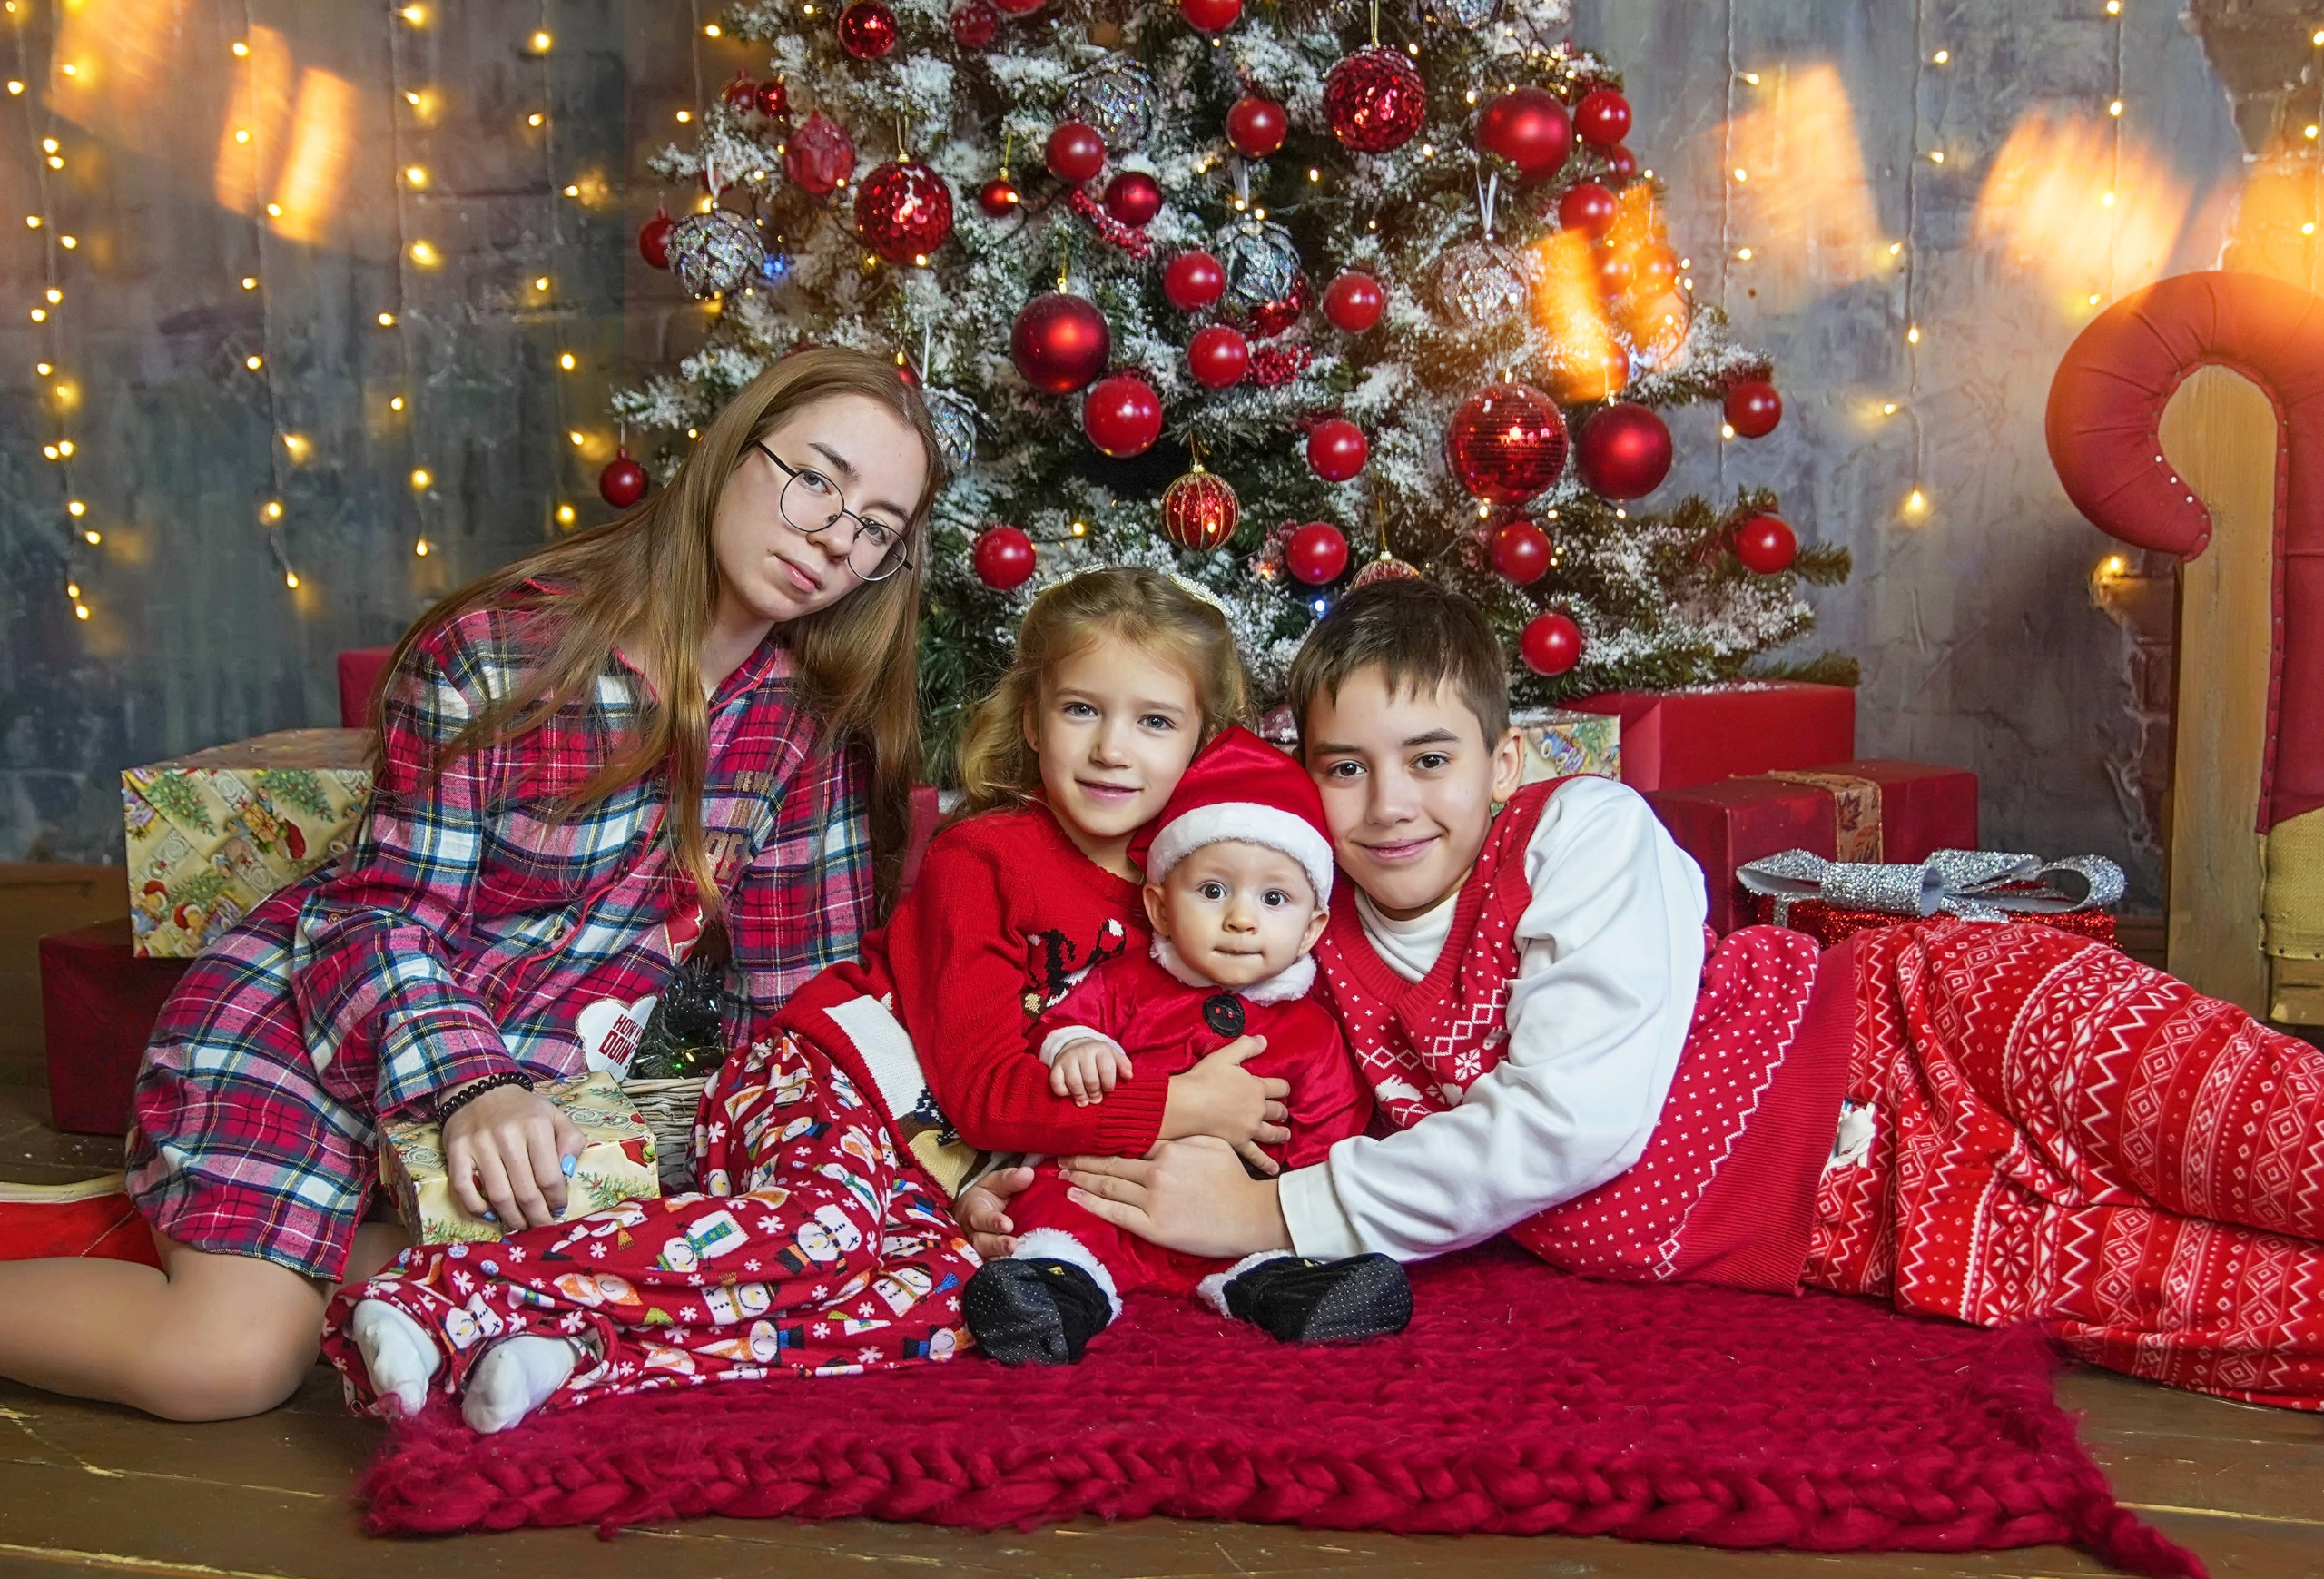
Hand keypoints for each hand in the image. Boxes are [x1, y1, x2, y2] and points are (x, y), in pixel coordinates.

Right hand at [441, 1083, 584, 1229]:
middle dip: (537, 1217)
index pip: (549, 1177)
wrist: (481, 1090)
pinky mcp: (456, 1151)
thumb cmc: (524, 1110)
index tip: (559, 1209)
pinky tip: (492, 1214)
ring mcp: (479, 1144)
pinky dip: (478, 1208)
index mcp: (536, 1126)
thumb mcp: (556, 1117)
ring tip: (522, 1226)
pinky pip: (464, 1189)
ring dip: (512, 1218)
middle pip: (525, 1191)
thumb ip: (571, 1142)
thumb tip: (567, 1173)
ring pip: (498, 1195)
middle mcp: (507, 1135)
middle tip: (543, 1227)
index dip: (556, 1200)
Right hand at [953, 1164, 1033, 1259]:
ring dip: (1002, 1257)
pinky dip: (1006, 1267)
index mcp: (973, 1211)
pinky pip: (994, 1267)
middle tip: (1013, 1245)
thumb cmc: (986, 1197)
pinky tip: (1021, 1265)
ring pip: (987, 1257)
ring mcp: (979, 1250)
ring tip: (1017, 1255)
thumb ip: (1009, 1179)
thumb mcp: (995, 1183)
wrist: (973, 1213)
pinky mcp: (987, 1260)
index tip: (1007, 1224)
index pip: (980, 1218)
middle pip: (982, 1242)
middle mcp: (973, 1233)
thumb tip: (1028, 1173)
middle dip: (997, 1245)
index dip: (993, 1221)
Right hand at [1049, 1038, 1133, 1105]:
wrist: (1074, 1044)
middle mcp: (1083, 1052)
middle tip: (1097, 1099)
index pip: (1106, 1069)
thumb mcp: (1113, 1055)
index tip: (1108, 1089)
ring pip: (1074, 1082)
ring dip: (1080, 1095)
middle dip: (1095, 1092)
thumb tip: (1129, 1076)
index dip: (1109, 1083)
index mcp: (1100, 1049)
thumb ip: (1123, 1065)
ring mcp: (1068, 1059)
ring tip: (1085, 1102)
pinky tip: (1069, 1093)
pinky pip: (1057, 1083)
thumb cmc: (1098, 1056)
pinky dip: (1063, 1092)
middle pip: (1090, 1078)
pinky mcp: (1056, 1067)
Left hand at [1058, 1137, 1294, 1259]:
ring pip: (1108, 1185)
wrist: (1250, 1215)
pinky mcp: (1154, 1226)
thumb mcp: (1211, 1144)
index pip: (1127, 1141)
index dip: (1102, 1139)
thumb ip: (1181, 1137)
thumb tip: (1158, 1128)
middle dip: (1083, 1158)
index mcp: (1170, 1149)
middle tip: (1061, 1154)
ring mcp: (1153, 1199)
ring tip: (1063, 1173)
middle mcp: (1157, 1171)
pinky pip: (1115, 1213)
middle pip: (1111, 1162)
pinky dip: (1091, 1203)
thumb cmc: (1234, 1179)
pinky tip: (1074, 1197)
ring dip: (1081, 1178)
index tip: (1084, 1135)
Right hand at [1161, 1034, 1289, 1173]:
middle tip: (1283, 1112)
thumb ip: (1246, 1046)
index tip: (1282, 1089)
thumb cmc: (1204, 1078)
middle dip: (1282, 1110)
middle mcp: (1258, 1109)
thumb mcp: (1226, 1055)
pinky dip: (1266, 1163)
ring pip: (1272, 1132)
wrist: (1187, 1104)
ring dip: (1281, 1133)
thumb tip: (1264, 1041)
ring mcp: (1249, 1128)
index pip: (1280, 1087)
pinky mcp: (1239, 1143)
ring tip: (1285, 1134)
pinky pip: (1256, 1155)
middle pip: (1278, 1110)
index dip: (1283, 1087)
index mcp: (1257, 1087)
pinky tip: (1274, 1169)